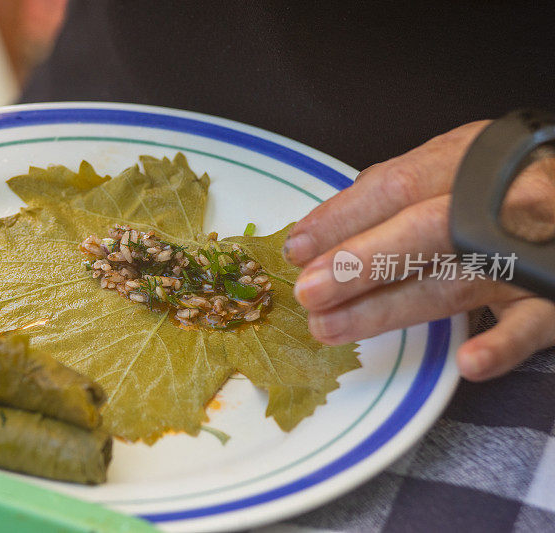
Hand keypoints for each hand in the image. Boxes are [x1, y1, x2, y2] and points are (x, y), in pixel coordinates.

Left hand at [284, 121, 554, 380]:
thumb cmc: (507, 179)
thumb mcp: (454, 161)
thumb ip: (396, 189)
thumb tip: (323, 226)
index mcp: (469, 161)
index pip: (396, 187)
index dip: (342, 218)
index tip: (297, 247)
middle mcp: (499, 202)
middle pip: (422, 232)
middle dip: (358, 263)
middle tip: (308, 291)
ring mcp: (529, 251)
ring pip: (455, 283)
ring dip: (388, 309)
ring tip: (330, 327)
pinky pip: (532, 323)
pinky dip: (503, 343)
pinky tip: (467, 361)